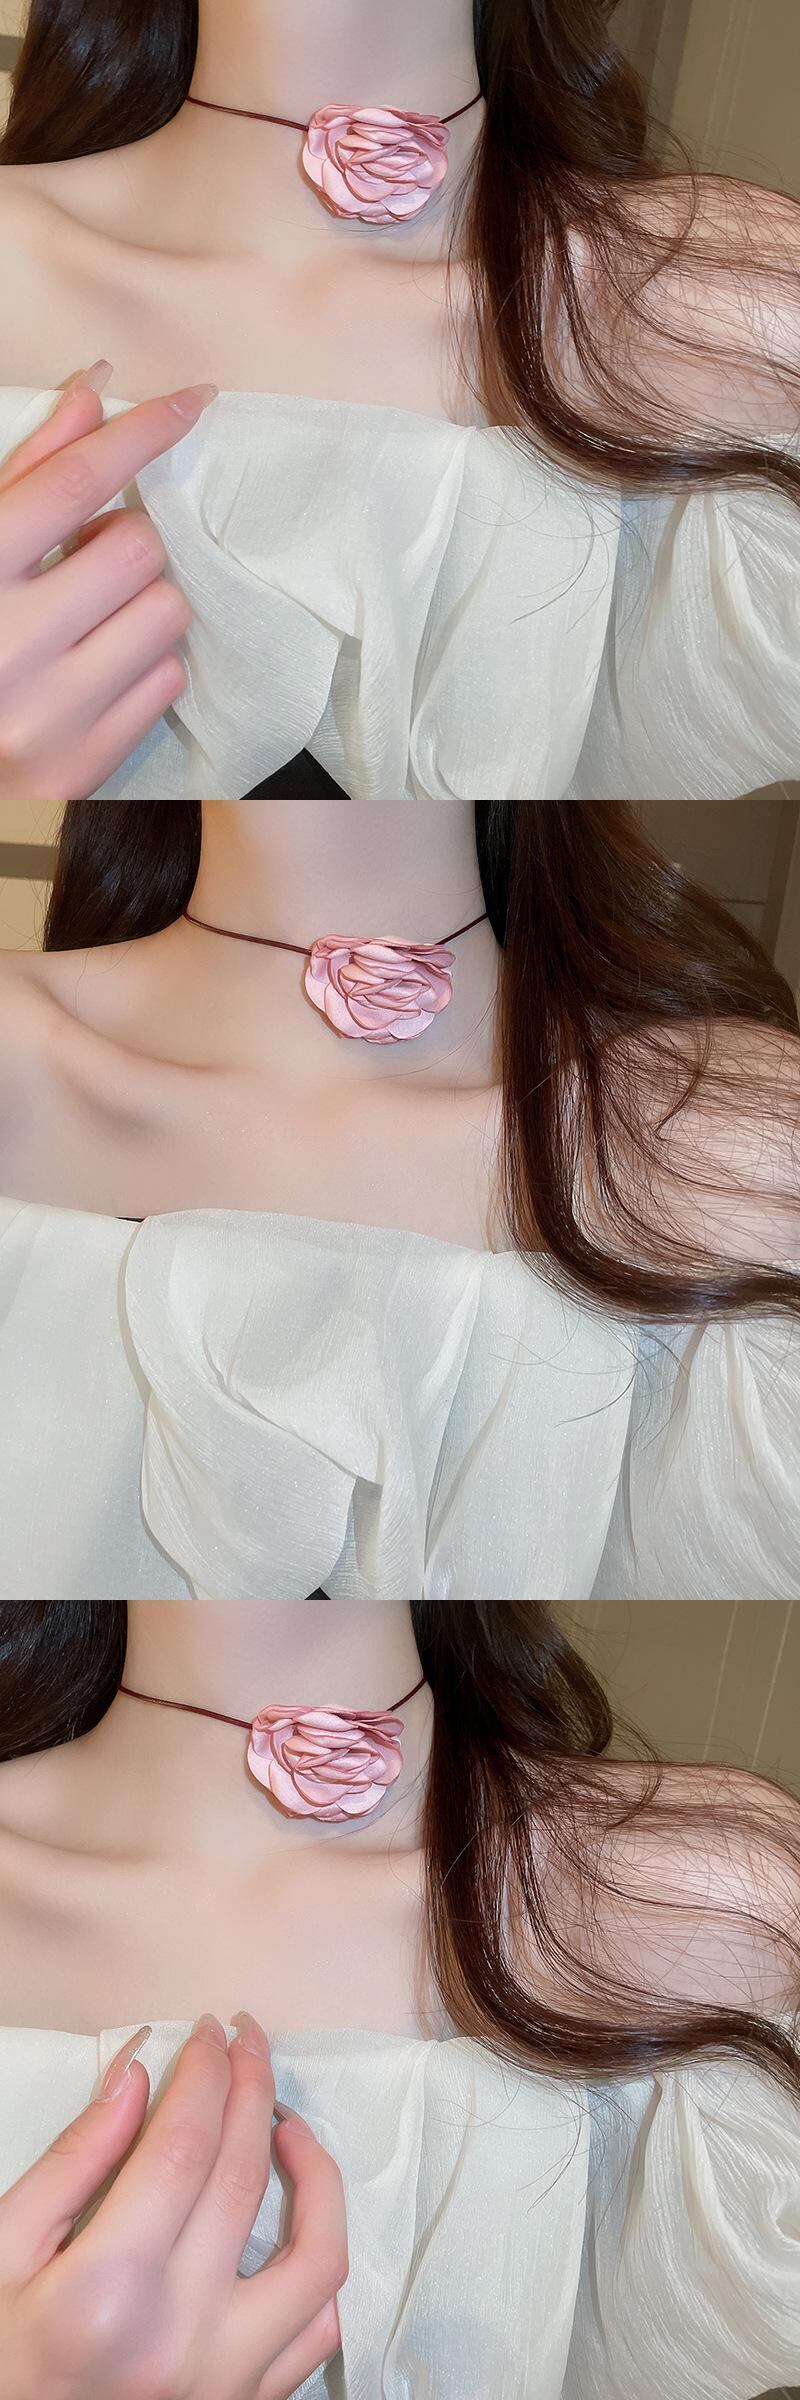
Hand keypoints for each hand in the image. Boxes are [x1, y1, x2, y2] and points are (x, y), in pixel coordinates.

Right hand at [0, 362, 215, 802]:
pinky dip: (144, 666)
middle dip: (125, 541)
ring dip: (143, 605)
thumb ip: (31, 472)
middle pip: (136, 548)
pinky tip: (97, 669)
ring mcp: (47, 712)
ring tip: (93, 619)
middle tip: (88, 558)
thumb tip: (97, 389)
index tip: (192, 401)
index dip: (141, 432)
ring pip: (165, 614)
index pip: (73, 482)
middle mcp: (7, 643)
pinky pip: (167, 682)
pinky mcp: (81, 764)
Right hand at [0, 2011, 346, 2399]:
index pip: (184, 2147)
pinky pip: (318, 2330)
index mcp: (107, 2291)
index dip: (205, 2074)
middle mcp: (181, 2336)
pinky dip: (322, 2264)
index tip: (208, 2032)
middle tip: (245, 2041)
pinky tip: (297, 2220)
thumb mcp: (3, 2254)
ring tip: (286, 2124)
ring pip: (316, 2257)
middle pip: (244, 2178)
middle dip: (251, 2086)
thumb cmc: (1, 2359)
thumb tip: (137, 2075)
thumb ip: (73, 2162)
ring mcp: (224, 2379)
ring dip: (316, 2174)